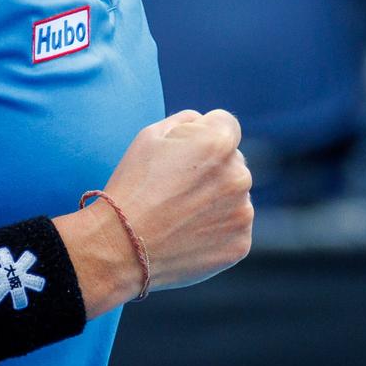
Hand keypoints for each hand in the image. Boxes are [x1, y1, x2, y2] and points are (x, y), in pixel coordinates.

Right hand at [97, 109, 253, 291]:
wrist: (123, 245)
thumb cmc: (133, 186)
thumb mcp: (150, 135)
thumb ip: (188, 121)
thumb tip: (204, 123)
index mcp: (218, 143)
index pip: (226, 125)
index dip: (203, 135)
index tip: (184, 153)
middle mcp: (239, 176)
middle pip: (233, 162)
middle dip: (212, 168)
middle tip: (177, 188)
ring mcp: (242, 212)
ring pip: (234, 196)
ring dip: (217, 199)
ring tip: (181, 213)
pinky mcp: (240, 243)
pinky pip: (234, 227)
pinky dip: (217, 229)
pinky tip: (188, 232)